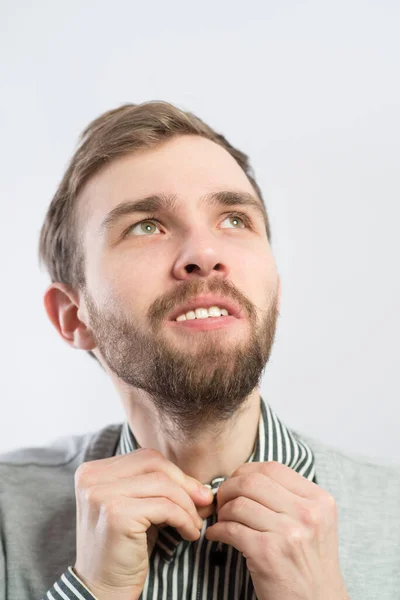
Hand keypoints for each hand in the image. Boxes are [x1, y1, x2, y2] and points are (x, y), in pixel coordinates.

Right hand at [73, 448, 213, 599]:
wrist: (101, 591)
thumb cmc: (124, 548)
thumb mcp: (138, 507)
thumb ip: (159, 487)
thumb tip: (202, 487)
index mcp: (92, 471)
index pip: (145, 457)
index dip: (175, 473)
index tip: (196, 492)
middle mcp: (91, 478)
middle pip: (154, 464)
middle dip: (185, 484)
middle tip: (204, 503)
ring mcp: (101, 494)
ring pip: (163, 484)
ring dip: (187, 505)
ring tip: (194, 524)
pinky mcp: (116, 514)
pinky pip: (165, 507)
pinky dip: (184, 519)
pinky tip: (189, 534)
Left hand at [205, 461, 348, 599]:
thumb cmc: (310, 563)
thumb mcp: (316, 522)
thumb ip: (292, 496)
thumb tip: (248, 476)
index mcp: (319, 501)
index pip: (272, 468)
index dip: (246, 472)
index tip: (236, 484)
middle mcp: (307, 514)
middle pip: (252, 481)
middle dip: (228, 488)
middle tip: (222, 500)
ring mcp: (288, 533)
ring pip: (238, 504)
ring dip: (222, 511)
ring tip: (223, 520)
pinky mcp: (267, 554)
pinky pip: (230, 529)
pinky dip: (217, 531)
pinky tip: (217, 536)